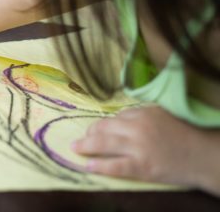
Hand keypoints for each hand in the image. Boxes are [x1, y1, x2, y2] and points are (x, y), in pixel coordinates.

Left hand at [73, 106, 219, 193]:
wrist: (205, 155)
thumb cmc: (186, 134)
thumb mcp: (163, 116)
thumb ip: (142, 115)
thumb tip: (120, 118)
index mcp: (143, 113)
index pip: (115, 117)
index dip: (104, 124)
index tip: (97, 129)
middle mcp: (137, 128)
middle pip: (104, 127)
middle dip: (90, 133)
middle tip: (82, 138)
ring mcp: (138, 148)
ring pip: (103, 144)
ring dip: (85, 146)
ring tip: (75, 148)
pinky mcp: (142, 167)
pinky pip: (115, 166)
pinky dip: (99, 166)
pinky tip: (88, 166)